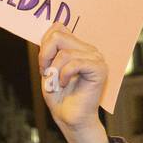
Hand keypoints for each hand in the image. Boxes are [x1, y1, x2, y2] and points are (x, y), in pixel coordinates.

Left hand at [38, 22, 108, 142]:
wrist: (69, 118)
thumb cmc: (59, 96)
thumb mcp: (48, 68)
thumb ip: (50, 48)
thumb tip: (53, 25)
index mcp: (78, 47)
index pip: (58, 28)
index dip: (44, 45)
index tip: (43, 64)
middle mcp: (89, 49)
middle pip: (58, 36)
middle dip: (45, 56)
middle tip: (46, 73)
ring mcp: (96, 58)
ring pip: (64, 52)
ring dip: (53, 70)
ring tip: (56, 83)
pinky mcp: (99, 69)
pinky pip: (74, 63)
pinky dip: (63, 75)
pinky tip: (64, 83)